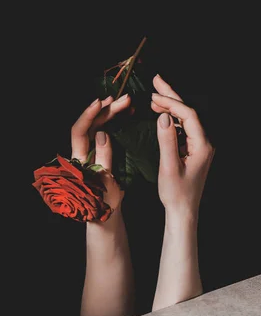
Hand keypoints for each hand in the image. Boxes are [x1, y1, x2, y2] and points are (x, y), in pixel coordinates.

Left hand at [71, 94, 131, 212]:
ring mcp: (91, 152)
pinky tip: (126, 115)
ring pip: (99, 126)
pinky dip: (115, 123)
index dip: (88, 115)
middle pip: (91, 125)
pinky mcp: (100, 153)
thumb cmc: (104, 202)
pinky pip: (106, 133)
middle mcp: (82, 152)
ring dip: (112, 114)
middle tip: (125, 100)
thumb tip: (102, 133)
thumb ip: (104, 157)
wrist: (104, 215)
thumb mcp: (106, 182)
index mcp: (79, 159)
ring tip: (126, 103)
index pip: (79, 131)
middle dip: (106, 110)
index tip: (100, 102)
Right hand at [151, 75, 214, 217]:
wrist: (183, 211)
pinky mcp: (193, 152)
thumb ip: (167, 141)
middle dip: (172, 96)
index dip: (172, 102)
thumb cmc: (176, 193)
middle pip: (189, 113)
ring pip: (185, 120)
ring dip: (170, 107)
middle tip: (156, 80)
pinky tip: (160, 115)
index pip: (188, 115)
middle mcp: (204, 144)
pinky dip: (171, 120)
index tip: (154, 96)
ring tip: (153, 96)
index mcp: (202, 146)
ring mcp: (199, 147)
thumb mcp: (169, 167)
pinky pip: (183, 130)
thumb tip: (163, 117)